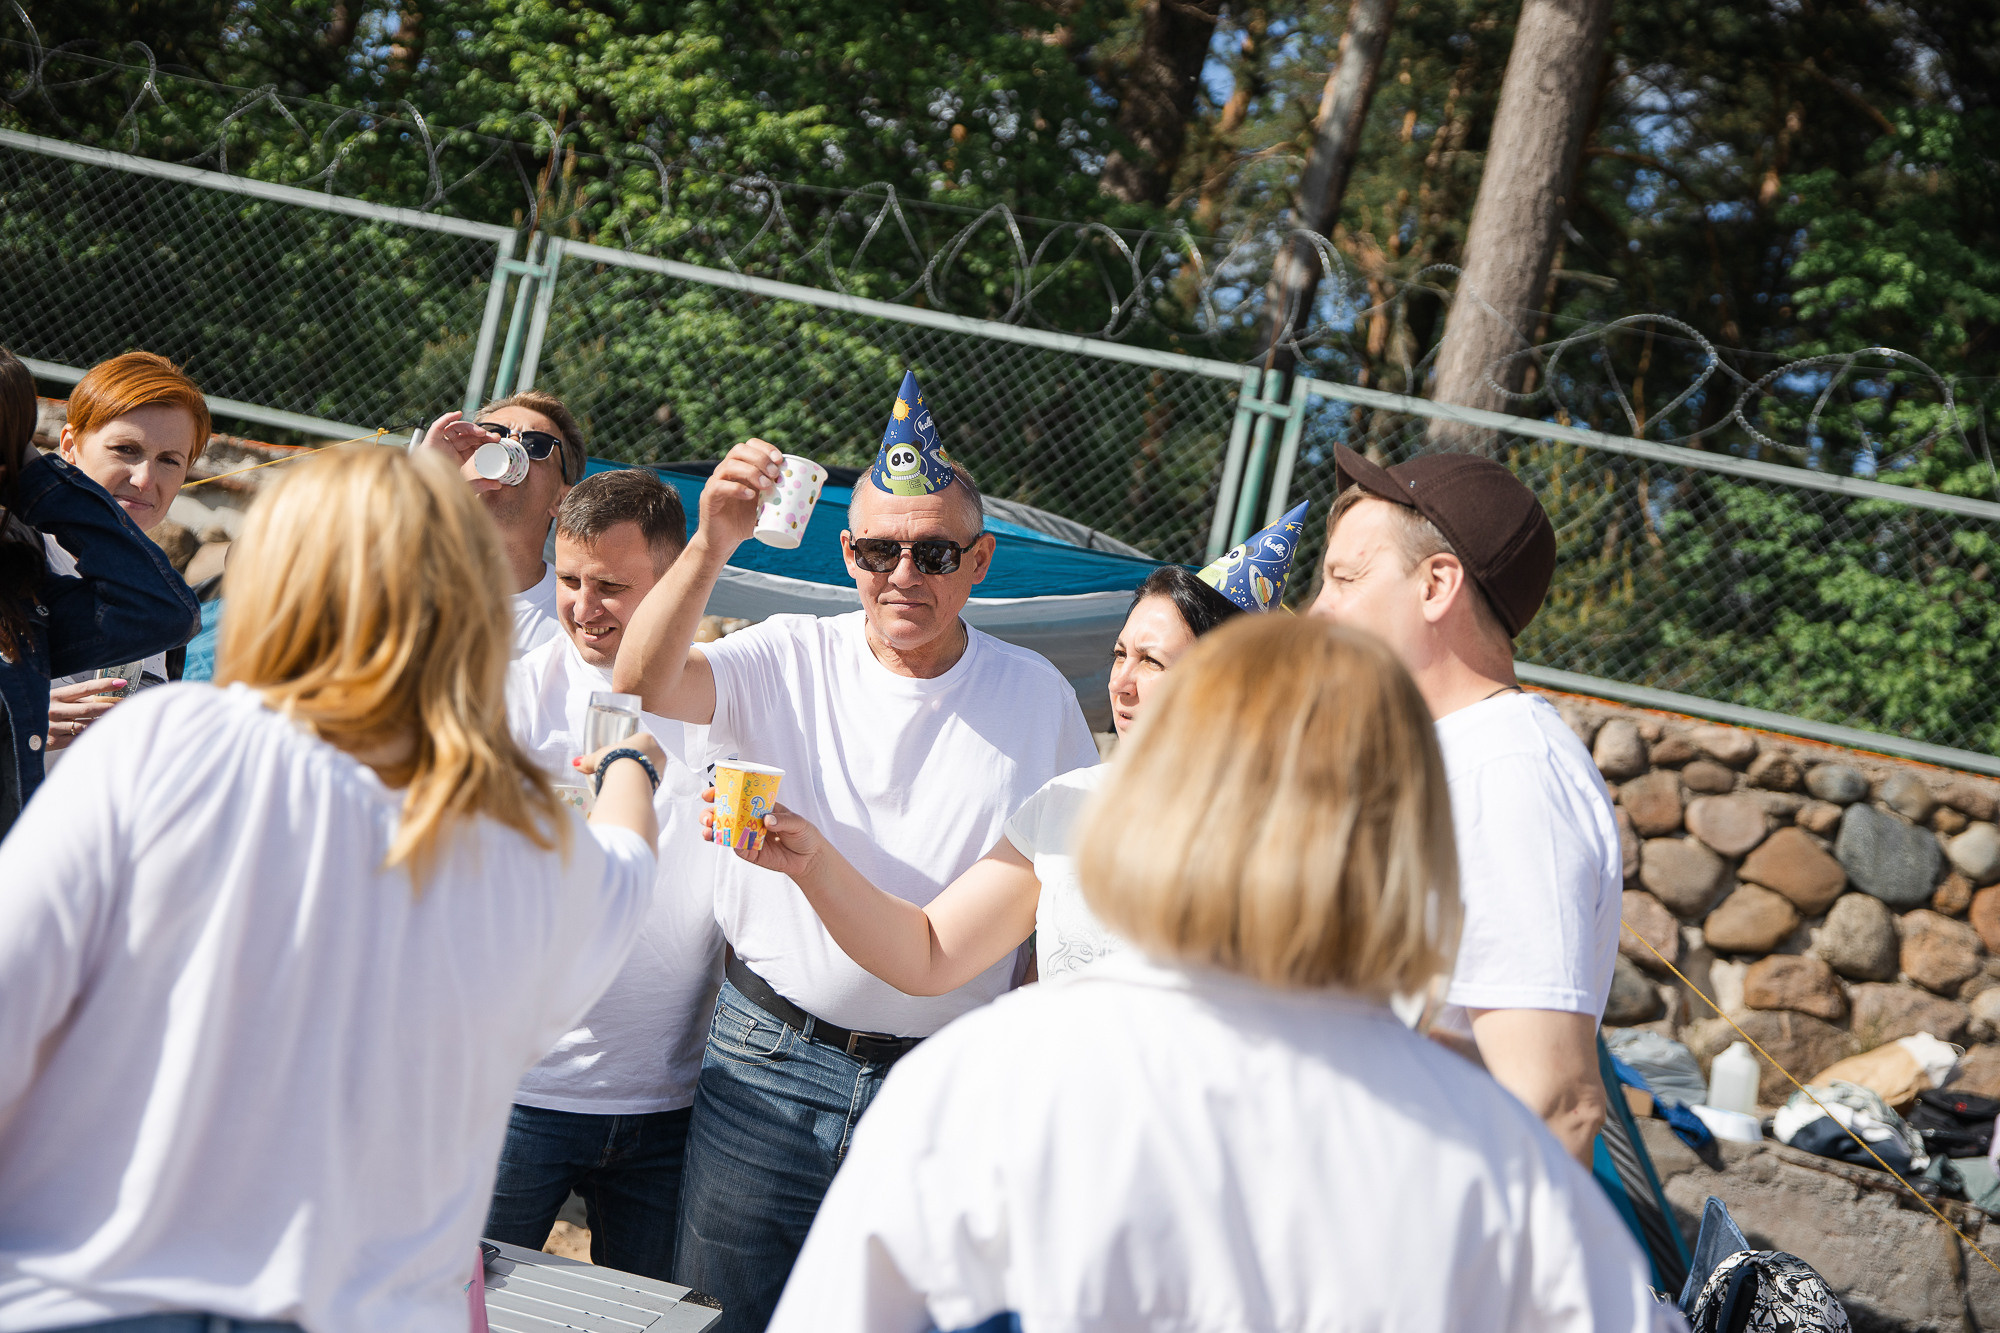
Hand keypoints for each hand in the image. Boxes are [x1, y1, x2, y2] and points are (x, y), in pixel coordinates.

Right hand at [46, 678, 124, 749]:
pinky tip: (103, 733)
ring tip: (119, 719)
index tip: (121, 682)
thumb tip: (104, 696)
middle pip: (90, 707)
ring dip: (105, 722)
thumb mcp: (53, 700)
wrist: (15, 730)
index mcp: (54, 696)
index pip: (84, 688)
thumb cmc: (40, 712)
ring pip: (87, 724)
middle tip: (128, 705)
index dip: (104, 685)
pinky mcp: (53, 742)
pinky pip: (79, 738)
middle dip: (112, 706)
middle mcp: (53, 710)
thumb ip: (75, 699)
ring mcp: (53, 727)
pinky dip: (93, 735)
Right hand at [417, 411, 503, 493]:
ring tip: (481, 433)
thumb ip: (481, 485)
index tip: (497, 441)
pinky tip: (457, 414)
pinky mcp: (430, 440)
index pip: (474, 442)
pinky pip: (438, 426)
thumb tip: (499, 485)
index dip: (486, 439)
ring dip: (470, 427)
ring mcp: (441, 443)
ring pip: (456, 428)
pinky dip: (447, 418)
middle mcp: (451, 447)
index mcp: (460, 455)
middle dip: (481, 433)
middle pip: (467, 434)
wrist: (427, 491)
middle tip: (494, 437)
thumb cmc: (445, 488)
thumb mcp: (467, 486)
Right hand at [573, 729, 668, 778]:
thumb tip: (576, 763)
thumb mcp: (599, 757)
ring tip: (626, 783)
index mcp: (646, 738)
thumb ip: (588, 760)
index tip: (620, 758)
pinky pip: (650, 784)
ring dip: (639, 776)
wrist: (627, 779)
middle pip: (646, 756)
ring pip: (650, 771)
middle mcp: (658, 751)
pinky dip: (641, 787)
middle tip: (622, 771)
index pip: (638, 742)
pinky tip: (631, 791)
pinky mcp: (661, 783)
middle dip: (635, 764)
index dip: (628, 750)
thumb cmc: (614, 761)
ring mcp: (661, 768)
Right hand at [697, 439, 784, 555]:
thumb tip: (818, 492)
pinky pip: (719, 486)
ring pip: (729, 465)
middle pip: (739, 450)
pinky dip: (736, 488)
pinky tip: (749, 496)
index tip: (780, 460)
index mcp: (741, 468)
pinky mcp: (709, 497)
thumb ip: (787, 497)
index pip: (750, 445)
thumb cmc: (747, 521)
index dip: (765, 448)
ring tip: (766, 487)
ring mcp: (715, 482)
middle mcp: (726, 471)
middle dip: (760, 459)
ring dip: (751, 472)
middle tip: (775, 474)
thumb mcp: (769, 507)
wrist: (725, 541)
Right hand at [700, 789, 824, 878]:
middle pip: (722, 815)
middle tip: (708, 818)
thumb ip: (782, 820)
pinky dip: (728, 843)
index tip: (709, 794)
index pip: (736, 797)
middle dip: (709, 814)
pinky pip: (735, 847)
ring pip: (724, 831)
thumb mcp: (797, 822)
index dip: (719, 794)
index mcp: (758, 807)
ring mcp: (747, 836)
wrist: (810, 858)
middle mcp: (748, 820)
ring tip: (708, 831)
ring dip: (712, 830)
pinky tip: (724, 841)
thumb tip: (766, 819)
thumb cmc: (803, 833)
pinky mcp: (749, 853)